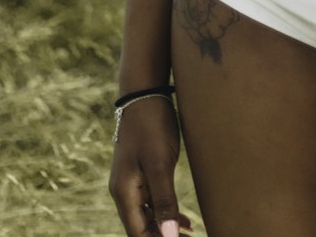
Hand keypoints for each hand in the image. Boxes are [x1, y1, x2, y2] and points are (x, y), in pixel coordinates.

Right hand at [108, 96, 193, 236]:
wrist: (145, 92)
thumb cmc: (152, 126)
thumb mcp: (160, 164)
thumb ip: (164, 201)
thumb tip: (169, 236)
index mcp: (124, 192)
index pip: (138, 232)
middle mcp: (123, 191)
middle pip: (140, 227)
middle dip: (163, 236)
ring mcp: (131, 181)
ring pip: (147, 215)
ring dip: (165, 227)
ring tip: (191, 234)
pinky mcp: (141, 171)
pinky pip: (151, 200)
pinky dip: (165, 212)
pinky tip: (184, 220)